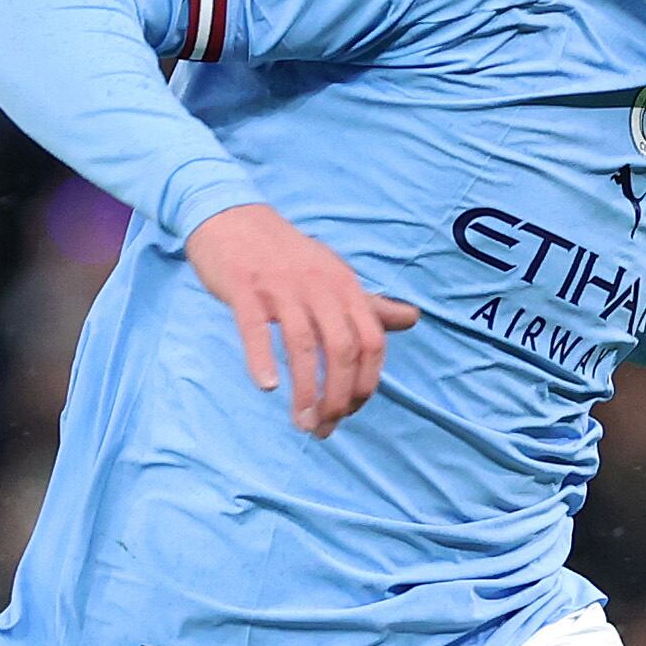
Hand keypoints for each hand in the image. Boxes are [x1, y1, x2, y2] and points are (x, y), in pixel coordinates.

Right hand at [187, 202, 417, 437]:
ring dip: (305, 391)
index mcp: (344, 285)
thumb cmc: (286, 255)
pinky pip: (255, 328)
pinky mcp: (244, 288)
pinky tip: (267, 387)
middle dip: (338, 397)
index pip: (371, 342)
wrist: (231, 217)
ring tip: (302, 422)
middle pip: (342, 349)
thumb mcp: (334, 274)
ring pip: (302, 345)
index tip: (350, 411)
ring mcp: (281, 287)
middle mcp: (319, 285)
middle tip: (325, 428)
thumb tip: (414, 319)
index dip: (366, 383)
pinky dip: (262, 360)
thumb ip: (370, 304)